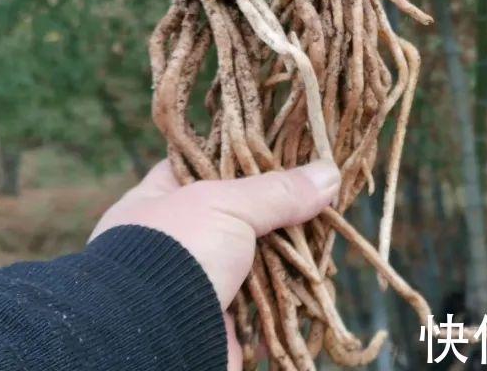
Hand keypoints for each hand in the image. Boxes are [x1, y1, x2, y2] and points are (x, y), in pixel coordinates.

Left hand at [90, 159, 340, 368]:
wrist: (158, 338)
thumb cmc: (175, 254)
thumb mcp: (226, 205)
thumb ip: (277, 190)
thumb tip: (329, 174)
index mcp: (159, 201)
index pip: (206, 164)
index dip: (245, 154)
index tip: (287, 148)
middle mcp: (177, 238)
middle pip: (239, 210)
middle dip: (279, 206)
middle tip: (318, 189)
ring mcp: (198, 278)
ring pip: (256, 254)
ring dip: (289, 249)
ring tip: (327, 229)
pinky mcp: (221, 315)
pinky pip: (263, 296)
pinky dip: (288, 288)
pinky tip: (316, 272)